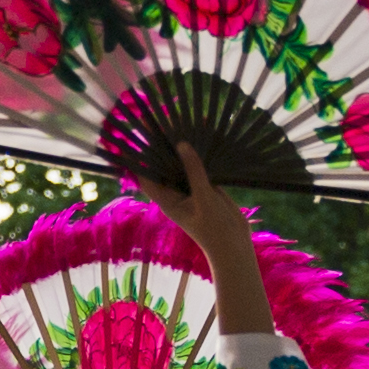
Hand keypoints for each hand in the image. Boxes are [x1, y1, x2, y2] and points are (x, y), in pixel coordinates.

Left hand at [143, 139, 274, 334]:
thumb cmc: (214, 228)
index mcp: (167, 199)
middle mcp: (175, 193)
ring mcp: (191, 190)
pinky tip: (203, 136)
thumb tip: (181, 144)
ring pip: (183, 166)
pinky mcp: (207, 188)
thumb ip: (194, 171)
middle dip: (161, 149)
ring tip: (179, 122)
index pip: (145, 177)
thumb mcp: (204, 197)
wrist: (234, 246)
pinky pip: (200, 168)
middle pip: (164, 168)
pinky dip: (200, 155)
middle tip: (158, 122)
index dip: (138, 160)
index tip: (134, 139)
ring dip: (182, 149)